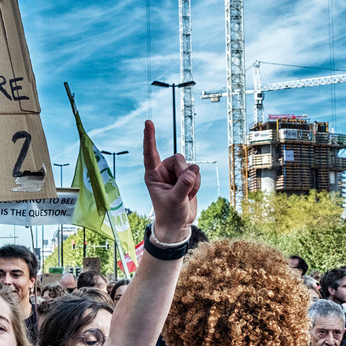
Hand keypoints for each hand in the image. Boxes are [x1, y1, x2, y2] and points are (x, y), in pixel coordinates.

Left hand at [142, 120, 198, 241]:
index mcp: (152, 175)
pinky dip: (197, 185)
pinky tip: (190, 194)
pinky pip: (197, 172)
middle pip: (178, 159)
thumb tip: (193, 170)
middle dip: (184, 174)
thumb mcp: (175, 201)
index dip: (149, 137)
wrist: (178, 223)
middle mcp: (163, 170)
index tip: (148, 122)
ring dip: (192, 182)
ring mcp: (175, 173)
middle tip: (182, 191)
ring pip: (190, 165)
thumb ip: (183, 186)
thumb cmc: (169, 214)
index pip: (150, 153)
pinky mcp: (186, 176)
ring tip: (185, 195)